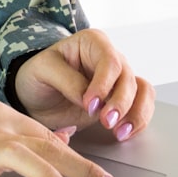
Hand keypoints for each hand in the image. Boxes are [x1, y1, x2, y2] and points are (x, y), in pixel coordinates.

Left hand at [13, 29, 154, 141]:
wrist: (35, 97)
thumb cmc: (37, 76)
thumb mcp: (42, 71)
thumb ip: (66, 81)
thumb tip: (90, 100)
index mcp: (92, 42)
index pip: (109, 60)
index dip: (104, 84)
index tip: (90, 104)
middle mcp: (109, 58)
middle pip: (128, 78)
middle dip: (120, 102)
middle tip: (105, 122)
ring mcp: (117, 80)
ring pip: (141, 91)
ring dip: (135, 113)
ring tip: (119, 132)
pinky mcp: (120, 100)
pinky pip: (141, 106)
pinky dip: (138, 121)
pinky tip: (124, 133)